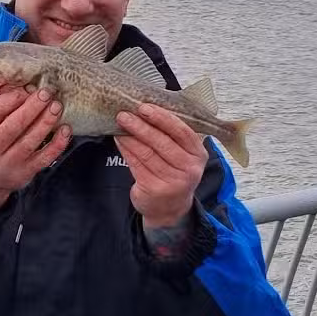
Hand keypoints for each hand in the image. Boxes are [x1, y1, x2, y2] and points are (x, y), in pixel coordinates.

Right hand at [0, 87, 71, 212]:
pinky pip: (43, 158)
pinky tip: (65, 130)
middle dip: (31, 108)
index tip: (26, 89)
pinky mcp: (24, 173)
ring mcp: (8, 164)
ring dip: (45, 122)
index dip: (11, 100)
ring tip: (56, 107)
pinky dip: (56, 144)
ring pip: (29, 141)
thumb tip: (16, 88)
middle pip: (13, 126)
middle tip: (45, 93)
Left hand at [114, 104, 208, 227]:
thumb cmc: (173, 172)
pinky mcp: (154, 189)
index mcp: (198, 154)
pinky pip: (136, 164)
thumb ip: (171, 136)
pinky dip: (126, 149)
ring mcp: (172, 181)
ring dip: (130, 136)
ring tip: (119, 124)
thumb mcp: (182, 155)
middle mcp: (189, 168)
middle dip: (141, 126)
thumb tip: (145, 110)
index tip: (144, 107)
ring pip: (147, 153)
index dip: (162, 118)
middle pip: (162, 142)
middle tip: (124, 114)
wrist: (170, 208)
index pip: (181, 131)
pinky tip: (119, 139)